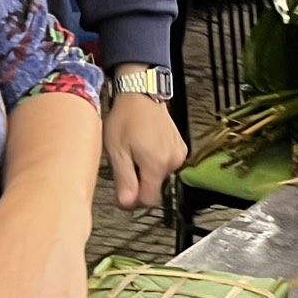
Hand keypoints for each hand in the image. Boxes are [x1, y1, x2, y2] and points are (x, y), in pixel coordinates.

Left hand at [105, 91, 187, 209]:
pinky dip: (155, 161)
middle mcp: (173, 161)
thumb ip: (124, 181)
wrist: (141, 93)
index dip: (133, 199)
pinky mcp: (180, 147)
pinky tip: (145, 146)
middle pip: (154, 189)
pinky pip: (166, 165)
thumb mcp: (117, 151)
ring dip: (146, 171)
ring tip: (134, 151)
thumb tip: (128, 204)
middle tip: (125, 163)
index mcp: (157, 164)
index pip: (148, 201)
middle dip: (139, 182)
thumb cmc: (126, 117)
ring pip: (160, 177)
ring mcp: (179, 154)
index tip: (122, 190)